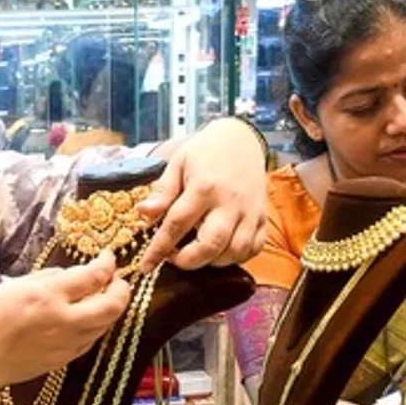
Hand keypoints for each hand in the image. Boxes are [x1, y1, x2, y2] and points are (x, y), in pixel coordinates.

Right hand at [0, 251, 130, 391]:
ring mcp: (67, 343)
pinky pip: (92, 338)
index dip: (107, 263)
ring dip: (111, 307)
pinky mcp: (66, 359)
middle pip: (113, 305)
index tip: (107, 257)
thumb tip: (77, 275)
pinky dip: (97, 324)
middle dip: (122, 289)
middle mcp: (63, 321)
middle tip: (115, 279)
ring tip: (102, 296)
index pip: (93, 276)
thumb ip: (50, 278)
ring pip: (107, 324)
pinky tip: (87, 316)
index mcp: (46, 296)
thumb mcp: (14, 286)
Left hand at [137, 118, 267, 271]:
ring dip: (212, 261)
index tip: (146, 266)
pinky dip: (236, 257)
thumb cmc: (205, 151)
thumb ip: (163, 192)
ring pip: (234, 252)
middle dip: (188, 261)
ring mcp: (250, 212)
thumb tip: (143, 213)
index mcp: (204, 188)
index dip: (159, 249)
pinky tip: (221, 250)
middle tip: (173, 257)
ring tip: (197, 252)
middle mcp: (230, 203)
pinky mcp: (262, 217)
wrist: (241, 138)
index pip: (177, 225)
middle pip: (210, 245)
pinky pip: (253, 248)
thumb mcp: (178, 164)